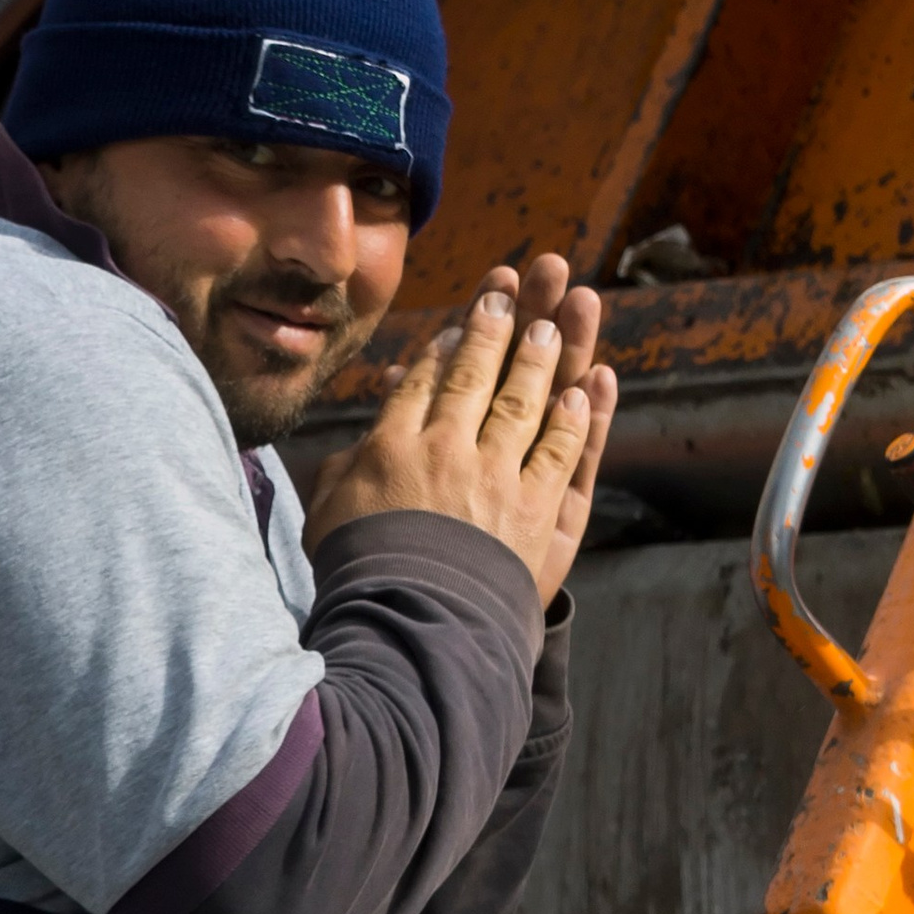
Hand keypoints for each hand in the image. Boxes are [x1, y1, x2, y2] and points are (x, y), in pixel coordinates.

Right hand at [302, 251, 616, 606]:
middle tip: (512, 287)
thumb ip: (345, 469)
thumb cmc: (360, 576)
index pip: (424, 383)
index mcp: (394, 447)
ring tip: (559, 315)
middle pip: (476, 374)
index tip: (460, 324)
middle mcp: (448, 450)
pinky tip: (585, 387)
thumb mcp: (328, 515)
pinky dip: (577, 418)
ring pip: (525, 401)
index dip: (445, 348)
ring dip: (543, 355)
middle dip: (496, 325)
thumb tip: (362, 442)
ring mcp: (499, 478)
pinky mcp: (538, 511)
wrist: (409, 627)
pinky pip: (562, 453)